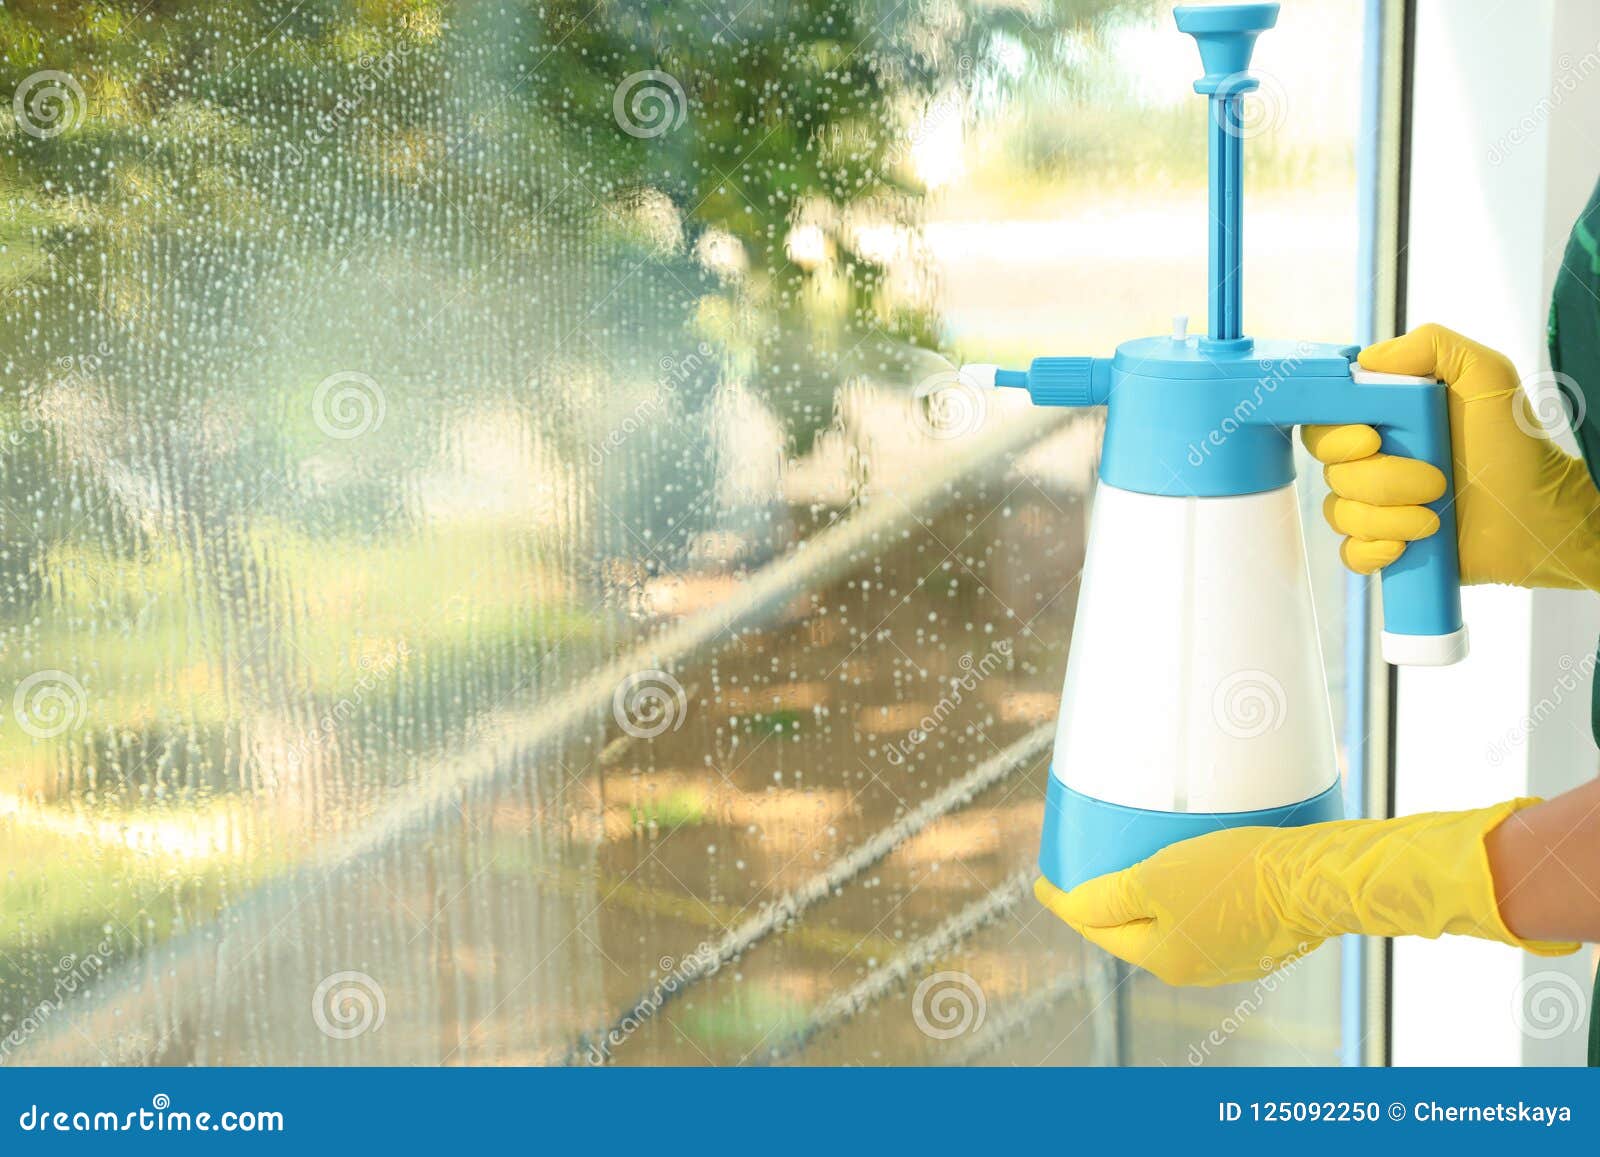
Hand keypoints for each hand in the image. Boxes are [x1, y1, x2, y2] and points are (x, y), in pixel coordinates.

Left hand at [1034, 799, 1574, 986]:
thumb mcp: (1155, 880)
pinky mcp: (1260, 934)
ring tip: (1128, 870)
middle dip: (1103, 906)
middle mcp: (1193, 967)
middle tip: (1082, 875)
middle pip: (1131, 930)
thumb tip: (1069, 907)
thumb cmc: (1236, 875)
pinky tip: (1187, 870)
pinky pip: (1205, 912)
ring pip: (1169, 923)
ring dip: (1145, 901)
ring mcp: (1229, 955)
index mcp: (1164, 959)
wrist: (1320, 878)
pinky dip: (1184, 894)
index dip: (1065, 901)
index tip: (1044, 881)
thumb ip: (1108, 898)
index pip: (1096, 927)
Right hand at [1302, 323, 1599, 587]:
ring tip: (1434, 517)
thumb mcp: (1486, 376)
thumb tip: (1368, 358)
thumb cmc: (1515, 447)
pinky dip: (1372, 551)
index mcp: (1385, 421)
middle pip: (1332, 472)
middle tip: (1433, 481)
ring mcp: (1377, 506)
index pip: (1324, 424)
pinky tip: (1405, 545)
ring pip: (1341, 513)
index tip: (1372, 439)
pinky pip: (1350, 552)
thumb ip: (1434, 345)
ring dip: (1387, 518)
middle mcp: (1373, 461)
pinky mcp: (1385, 545)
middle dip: (1379, 480)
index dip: (1335, 436)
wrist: (1540, 516)